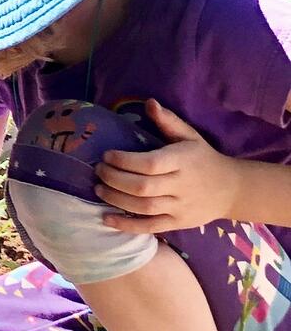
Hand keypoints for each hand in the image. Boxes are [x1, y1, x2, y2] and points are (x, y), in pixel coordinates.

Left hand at [97, 100, 244, 233]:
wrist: (231, 189)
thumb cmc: (204, 159)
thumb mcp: (190, 136)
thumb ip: (169, 121)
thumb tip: (149, 102)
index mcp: (182, 161)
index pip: (150, 164)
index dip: (124, 161)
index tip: (107, 155)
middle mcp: (181, 186)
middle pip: (143, 187)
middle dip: (115, 179)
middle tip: (98, 170)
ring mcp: (180, 207)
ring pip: (144, 207)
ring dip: (116, 199)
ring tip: (99, 189)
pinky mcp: (178, 224)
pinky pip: (150, 227)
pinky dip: (127, 225)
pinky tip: (107, 219)